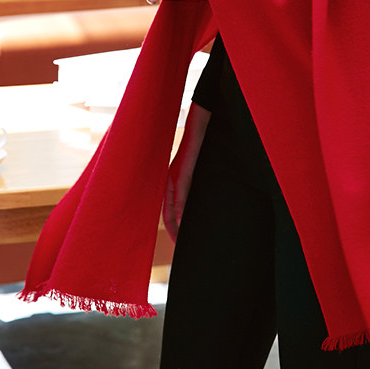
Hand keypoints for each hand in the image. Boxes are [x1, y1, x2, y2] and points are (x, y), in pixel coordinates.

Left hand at [163, 103, 210, 241]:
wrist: (201, 120)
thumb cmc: (202, 141)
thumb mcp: (197, 164)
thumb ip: (195, 180)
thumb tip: (200, 196)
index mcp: (174, 177)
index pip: (169, 208)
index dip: (172, 226)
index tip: (179, 242)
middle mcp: (171, 178)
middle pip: (167, 211)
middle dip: (172, 230)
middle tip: (180, 248)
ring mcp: (176, 173)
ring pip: (170, 205)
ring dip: (174, 224)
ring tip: (180, 242)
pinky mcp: (182, 169)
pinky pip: (179, 193)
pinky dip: (179, 209)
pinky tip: (182, 221)